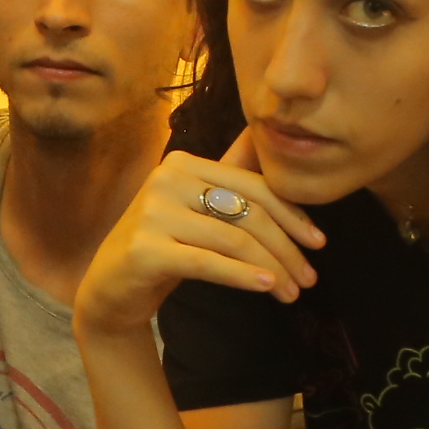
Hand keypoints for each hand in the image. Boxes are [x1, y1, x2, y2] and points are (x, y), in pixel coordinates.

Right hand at [74, 132, 324, 337]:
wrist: (111, 288)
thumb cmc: (163, 246)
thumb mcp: (197, 207)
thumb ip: (231, 176)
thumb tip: (266, 135)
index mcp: (183, 163)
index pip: (253, 185)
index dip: (292, 215)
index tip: (318, 243)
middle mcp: (166, 179)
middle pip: (248, 212)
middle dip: (287, 248)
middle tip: (309, 279)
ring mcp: (152, 212)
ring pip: (234, 240)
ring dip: (272, 269)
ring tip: (292, 293)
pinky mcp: (145, 249)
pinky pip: (209, 263)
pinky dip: (244, 276)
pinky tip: (268, 287)